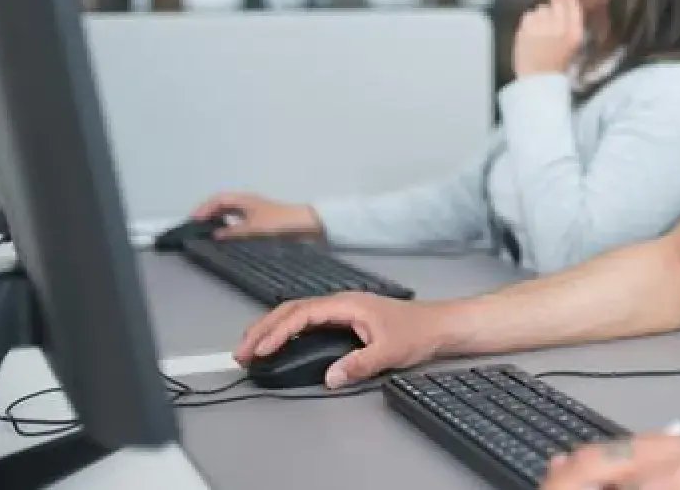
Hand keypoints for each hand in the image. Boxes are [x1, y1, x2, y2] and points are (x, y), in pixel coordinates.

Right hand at [190, 191, 320, 239]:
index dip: (204, 208)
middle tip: (196, 226)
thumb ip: (232, 232)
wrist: (306, 225)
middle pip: (222, 204)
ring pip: (230, 212)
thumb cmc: (280, 223)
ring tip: (207, 231)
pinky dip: (228, 225)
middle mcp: (248, 202)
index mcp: (245, 200)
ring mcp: (254, 210)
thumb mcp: (253, 229)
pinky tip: (226, 235)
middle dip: (208, 213)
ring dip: (218, 219)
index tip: (193, 220)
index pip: (218, 199)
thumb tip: (216, 234)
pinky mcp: (260, 220)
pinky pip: (238, 220)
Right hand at [233, 292, 446, 388]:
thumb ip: (359, 364)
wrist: (438, 325)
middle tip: (241, 352)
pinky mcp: (344, 320)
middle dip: (262, 329)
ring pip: (296, 314)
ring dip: (271, 329)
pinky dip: (287, 331)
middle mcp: (340, 303)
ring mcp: (341, 310)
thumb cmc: (417, 331)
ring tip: (250, 348)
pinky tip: (278, 343)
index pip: (302, 313)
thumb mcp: (390, 351)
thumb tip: (330, 377)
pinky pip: (307, 321)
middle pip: (291, 310)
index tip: (259, 349)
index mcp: (347, 304)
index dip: (277, 331)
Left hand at [513, 0, 584, 76]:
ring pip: (540, 8)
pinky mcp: (525, 30)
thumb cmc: (556, 64)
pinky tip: (531, 33)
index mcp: (574, 34)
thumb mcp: (572, 46)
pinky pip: (528, 15)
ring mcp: (541, 28)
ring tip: (540, 30)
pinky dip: (529, 21)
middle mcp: (559, 28)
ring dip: (540, 15)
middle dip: (552, 2)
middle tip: (549, 7)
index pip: (573, 6)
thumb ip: (570, 24)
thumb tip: (564, 1)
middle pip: (555, 3)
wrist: (538, 80)